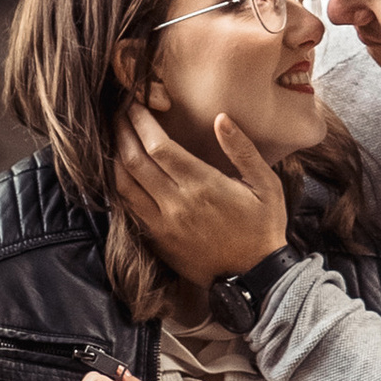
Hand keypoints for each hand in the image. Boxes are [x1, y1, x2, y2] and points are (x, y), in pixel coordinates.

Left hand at [114, 99, 287, 281]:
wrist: (255, 276)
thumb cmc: (263, 227)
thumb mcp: (266, 184)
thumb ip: (242, 150)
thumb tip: (221, 118)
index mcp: (203, 185)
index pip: (158, 146)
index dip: (141, 121)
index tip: (135, 104)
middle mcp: (176, 204)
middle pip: (134, 161)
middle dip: (122, 132)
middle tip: (119, 114)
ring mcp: (163, 224)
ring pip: (124, 185)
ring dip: (115, 157)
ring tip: (116, 138)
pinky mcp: (157, 240)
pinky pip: (128, 208)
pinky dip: (119, 185)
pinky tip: (120, 172)